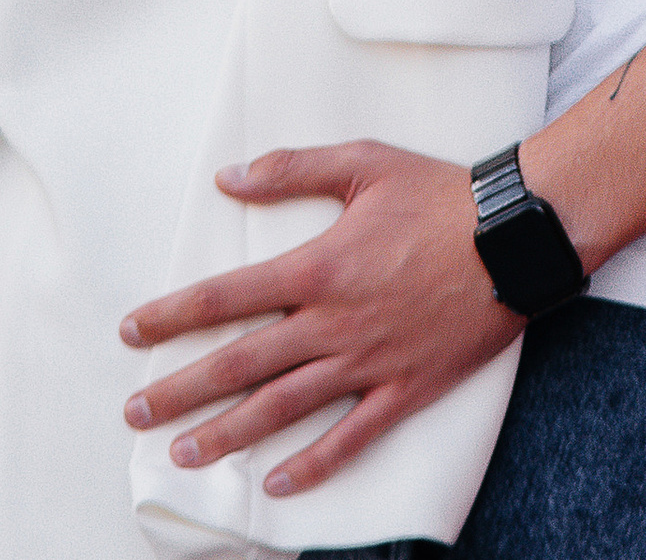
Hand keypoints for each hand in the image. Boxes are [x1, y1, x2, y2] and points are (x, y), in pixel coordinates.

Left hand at [120, 142, 515, 497]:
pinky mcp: (405, 389)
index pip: (226, 297)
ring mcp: (368, 363)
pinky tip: (278, 483)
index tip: (131, 332)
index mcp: (317, 267)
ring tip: (183, 454)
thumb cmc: (438, 193)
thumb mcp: (362, 163)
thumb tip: (227, 177)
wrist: (513, 236)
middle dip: (181, 389)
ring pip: (283, 408)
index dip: (172, 315)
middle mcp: (332, 323)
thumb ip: (291, 169)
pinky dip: (314, 464)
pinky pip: (352, 437)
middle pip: (241, 364)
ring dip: (228, 434)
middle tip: (133, 412)